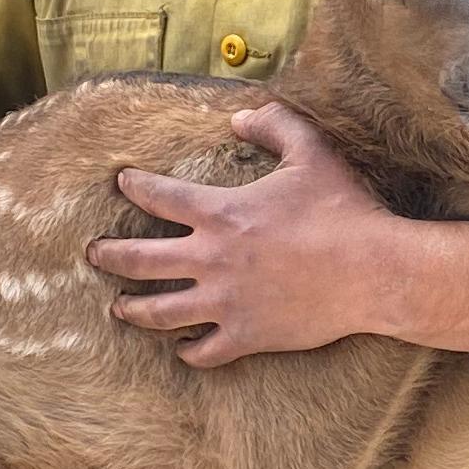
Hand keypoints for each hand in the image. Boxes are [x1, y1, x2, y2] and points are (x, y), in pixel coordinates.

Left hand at [93, 101, 468, 365]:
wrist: (374, 271)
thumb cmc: (343, 209)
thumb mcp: (311, 151)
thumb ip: (273, 125)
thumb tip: (240, 116)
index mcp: (221, 213)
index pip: (159, 196)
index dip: (135, 187)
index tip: (123, 183)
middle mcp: (211, 259)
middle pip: (139, 260)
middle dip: (109, 255)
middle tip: (94, 254)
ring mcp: (225, 302)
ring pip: (160, 312)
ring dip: (134, 309)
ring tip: (119, 307)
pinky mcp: (247, 336)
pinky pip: (204, 351)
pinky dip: (189, 352)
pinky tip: (183, 349)